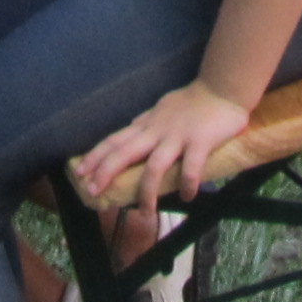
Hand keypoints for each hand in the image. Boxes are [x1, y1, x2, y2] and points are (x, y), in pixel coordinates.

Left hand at [79, 79, 255, 216]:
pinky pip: (191, 167)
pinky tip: (186, 197)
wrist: (222, 88)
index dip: (96, 156)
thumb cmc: (193, 101)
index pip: (115, 140)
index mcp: (147, 124)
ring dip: (146, 192)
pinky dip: (187, 183)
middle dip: (106, 172)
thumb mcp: (162, 110)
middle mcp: (157, 131)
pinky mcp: (200, 142)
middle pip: (125, 152)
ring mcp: (178, 137)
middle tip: (92, 191)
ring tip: (143, 213)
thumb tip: (131, 133)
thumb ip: (147, 124)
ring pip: (154, 166)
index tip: (79, 171)